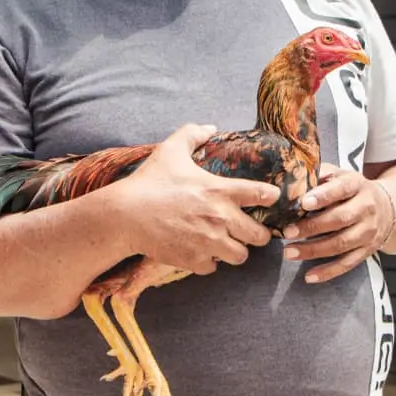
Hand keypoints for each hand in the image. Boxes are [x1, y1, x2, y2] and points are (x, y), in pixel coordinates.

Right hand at [113, 124, 279, 275]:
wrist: (124, 215)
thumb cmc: (149, 182)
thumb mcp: (170, 150)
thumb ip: (192, 134)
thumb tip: (209, 127)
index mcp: (219, 190)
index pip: (262, 194)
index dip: (270, 197)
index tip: (269, 198)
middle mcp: (220, 218)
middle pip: (259, 236)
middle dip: (257, 233)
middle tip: (248, 230)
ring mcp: (208, 242)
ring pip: (240, 256)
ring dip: (234, 250)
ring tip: (225, 244)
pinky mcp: (194, 260)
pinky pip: (213, 268)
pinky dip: (209, 263)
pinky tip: (201, 252)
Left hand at [281, 163, 395, 283]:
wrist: (388, 208)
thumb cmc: (352, 191)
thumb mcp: (341, 176)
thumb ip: (320, 176)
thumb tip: (293, 182)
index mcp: (357, 185)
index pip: (341, 189)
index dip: (324, 196)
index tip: (304, 202)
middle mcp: (366, 208)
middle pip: (340, 219)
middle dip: (312, 227)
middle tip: (287, 231)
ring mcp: (368, 231)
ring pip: (341, 243)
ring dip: (314, 250)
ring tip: (289, 252)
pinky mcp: (367, 250)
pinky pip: (347, 264)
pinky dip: (328, 271)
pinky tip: (309, 276)